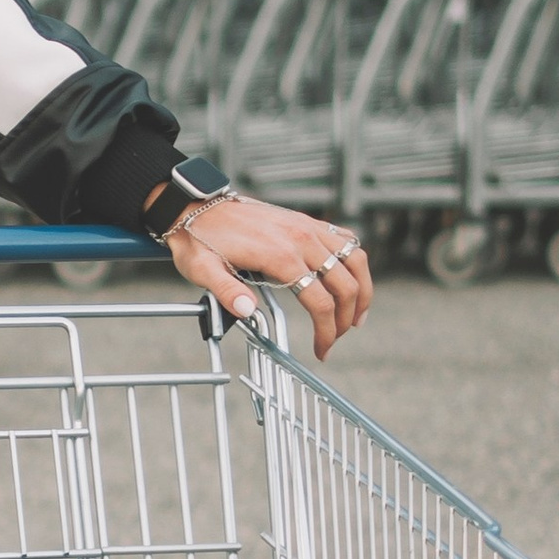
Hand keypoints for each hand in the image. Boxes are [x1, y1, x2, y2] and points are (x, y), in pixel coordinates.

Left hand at [152, 189, 374, 361]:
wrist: (196, 207)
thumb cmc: (199, 240)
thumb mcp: (203, 271)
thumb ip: (226, 292)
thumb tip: (248, 311)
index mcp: (279, 255)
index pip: (319, 301)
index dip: (326, 331)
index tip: (322, 350)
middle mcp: (300, 238)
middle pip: (344, 284)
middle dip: (346, 318)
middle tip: (336, 338)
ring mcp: (306, 226)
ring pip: (354, 259)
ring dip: (362, 289)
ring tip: (357, 315)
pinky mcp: (305, 221)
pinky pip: (344, 238)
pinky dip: (355, 261)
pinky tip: (350, 279)